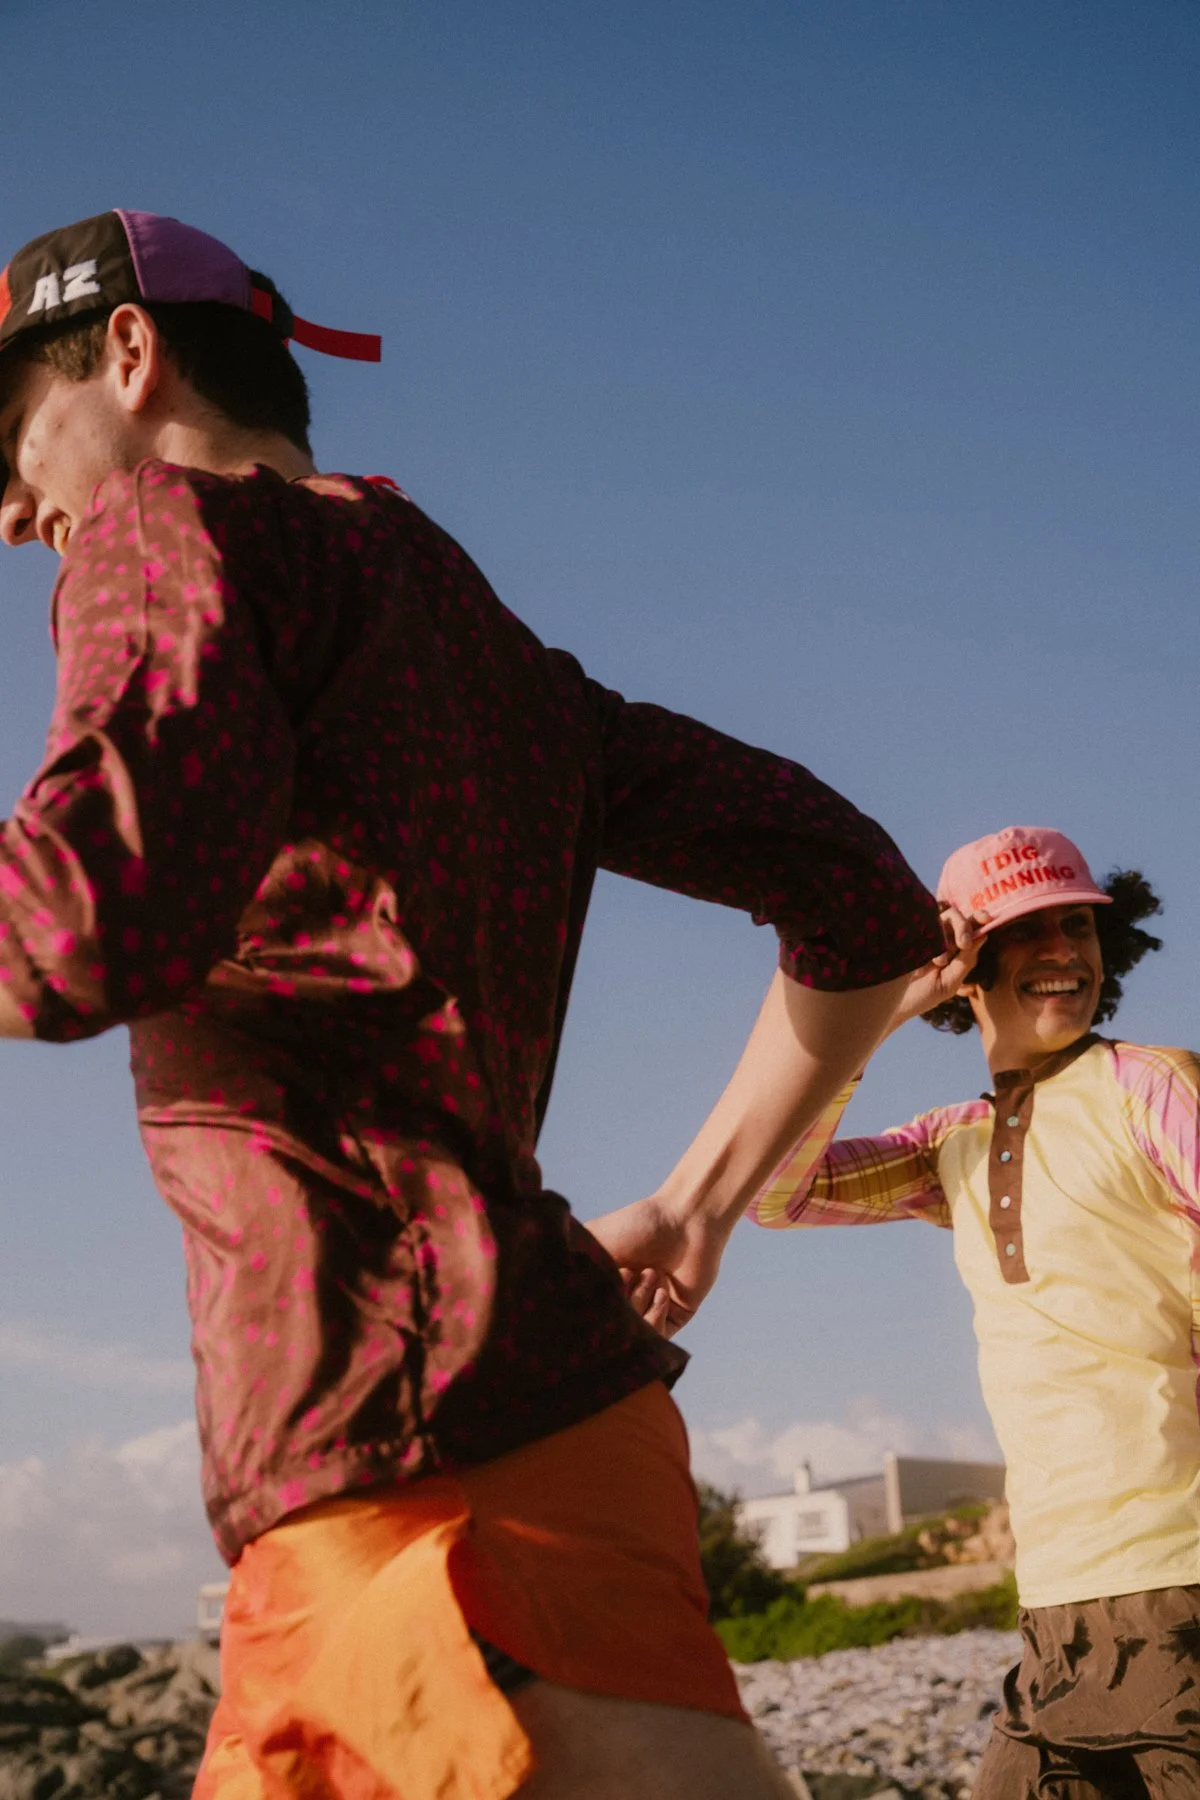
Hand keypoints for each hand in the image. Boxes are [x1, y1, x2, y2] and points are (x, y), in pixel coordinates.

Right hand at [587, 1194, 728, 1338]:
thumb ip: (576, 1268)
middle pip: (613, 1324)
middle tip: (630, 1271)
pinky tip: (662, 1292)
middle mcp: (628, 1296)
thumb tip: (556, 1292)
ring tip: (652, 1273)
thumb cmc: (638, 1224)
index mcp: (607, 1280)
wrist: (685, 1219)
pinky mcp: (676, 1314)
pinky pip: (660, 1338)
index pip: (593, 1310)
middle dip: (621, 1301)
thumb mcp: (595, 1240)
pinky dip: (656, 1319)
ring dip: (640, 1304)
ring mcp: (650, 1307)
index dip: (596, 1302)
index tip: (607, 1278)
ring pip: (635, 1333)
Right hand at [888, 904, 985, 1031]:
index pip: (970, 926)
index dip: (978, 918)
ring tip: (938, 962)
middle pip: (955, 916)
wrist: (892, 1005)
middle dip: (964, 926)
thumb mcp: (949, 983)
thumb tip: (983, 936)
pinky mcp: (904, 933)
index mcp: (953, 947)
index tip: (987, 919)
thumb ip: (966, 961)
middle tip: (964, 943)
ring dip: (943, 935)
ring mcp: (920, 934)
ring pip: (938, 917)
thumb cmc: (923, 996)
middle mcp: (938, 937)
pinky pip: (917, 922)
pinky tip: (923, 959)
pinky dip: (926, 936)